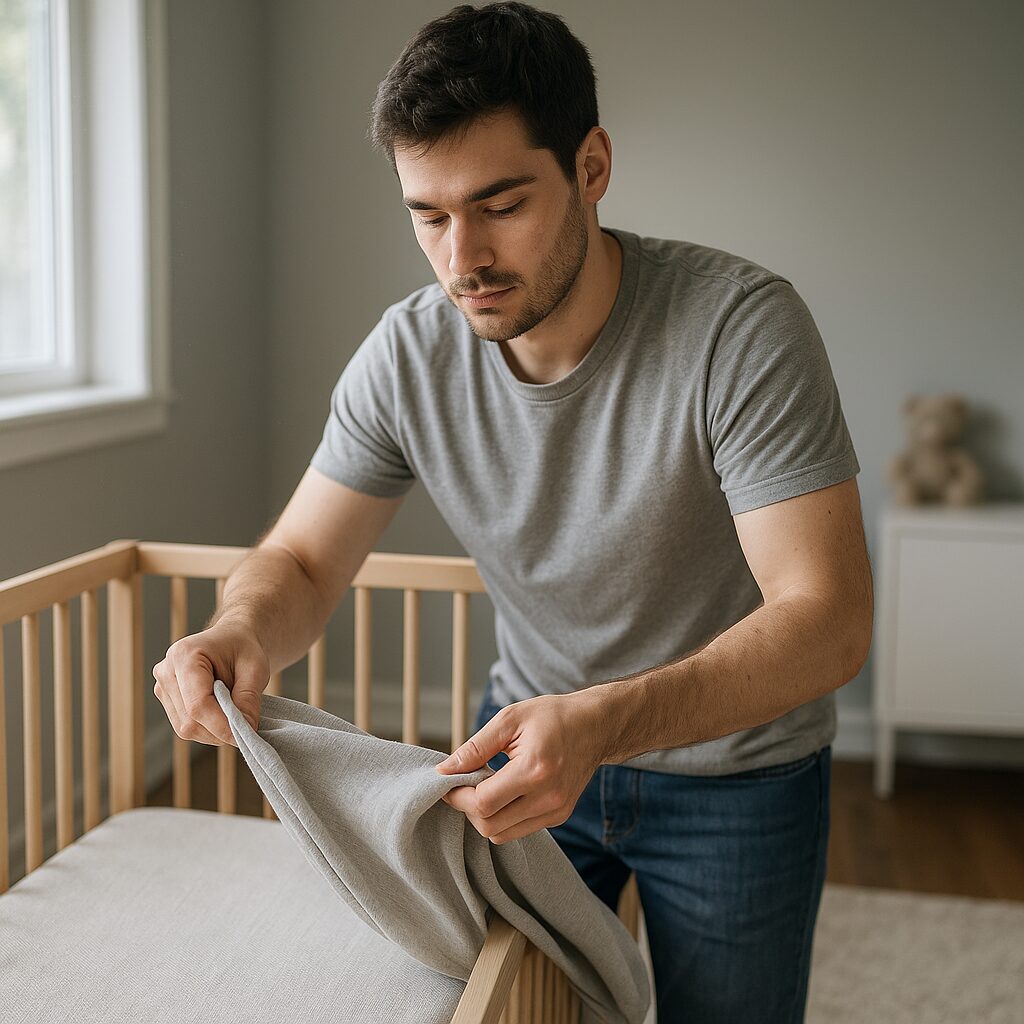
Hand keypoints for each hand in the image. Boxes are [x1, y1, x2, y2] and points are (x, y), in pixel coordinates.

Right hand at [152, 620, 269, 746]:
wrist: (232, 639)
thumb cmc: (243, 649)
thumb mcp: (256, 667)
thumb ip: (249, 698)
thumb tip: (246, 728)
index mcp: (184, 656)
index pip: (198, 704)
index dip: (222, 725)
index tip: (246, 734)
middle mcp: (166, 671)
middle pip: (190, 720)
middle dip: (220, 730)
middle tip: (247, 726)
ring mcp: (162, 687)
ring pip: (186, 728)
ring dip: (214, 732)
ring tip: (235, 715)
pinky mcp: (166, 699)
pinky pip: (185, 726)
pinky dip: (207, 728)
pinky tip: (222, 714)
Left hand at [435, 692, 605, 844]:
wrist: (595, 725)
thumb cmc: (552, 716)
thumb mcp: (509, 719)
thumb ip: (475, 748)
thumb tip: (445, 770)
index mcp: (535, 770)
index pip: (483, 803)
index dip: (458, 795)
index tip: (449, 781)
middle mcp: (548, 798)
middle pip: (489, 825)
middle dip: (468, 808)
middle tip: (464, 784)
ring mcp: (556, 811)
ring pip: (502, 834)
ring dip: (485, 815)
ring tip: (486, 785)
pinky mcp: (559, 816)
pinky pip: (519, 829)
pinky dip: (503, 816)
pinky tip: (504, 791)